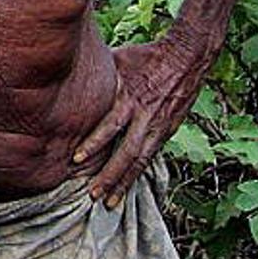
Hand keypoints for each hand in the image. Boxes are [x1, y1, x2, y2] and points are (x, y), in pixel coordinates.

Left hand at [72, 41, 206, 207]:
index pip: (111, 124)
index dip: (94, 143)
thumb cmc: (146, 56)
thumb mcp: (118, 60)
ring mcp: (159, 126)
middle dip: (109, 175)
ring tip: (109, 202)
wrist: (187, 58)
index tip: (76, 159)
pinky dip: (138, 174)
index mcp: (131, 97)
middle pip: (127, 151)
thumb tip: (70, 73)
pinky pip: (150, 157)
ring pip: (140, 161)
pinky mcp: (167, 131)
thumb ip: (98, 73)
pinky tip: (127, 187)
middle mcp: (145, 116)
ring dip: (123, 182)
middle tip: (92, 194)